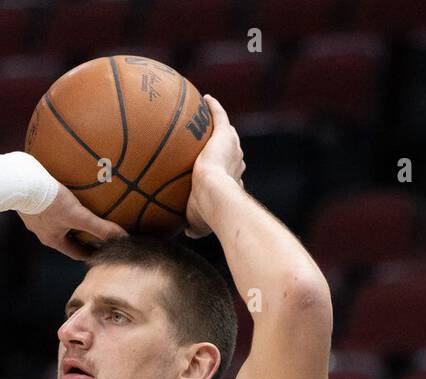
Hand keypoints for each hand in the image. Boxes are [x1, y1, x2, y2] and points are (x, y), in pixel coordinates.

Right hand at [19, 183, 128, 259]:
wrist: (18, 181)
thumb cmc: (48, 201)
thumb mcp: (77, 216)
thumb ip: (99, 228)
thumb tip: (121, 238)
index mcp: (53, 240)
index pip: (77, 253)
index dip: (91, 254)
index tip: (104, 251)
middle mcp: (42, 231)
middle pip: (67, 238)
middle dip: (81, 236)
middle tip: (97, 231)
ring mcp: (34, 217)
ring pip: (57, 222)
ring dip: (69, 219)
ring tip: (81, 210)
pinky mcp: (30, 201)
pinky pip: (48, 206)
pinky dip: (58, 204)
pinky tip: (63, 194)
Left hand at [185, 94, 244, 238]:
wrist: (214, 196)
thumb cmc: (208, 214)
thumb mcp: (199, 223)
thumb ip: (194, 227)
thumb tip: (188, 233)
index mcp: (232, 181)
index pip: (230, 173)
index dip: (224, 171)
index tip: (215, 169)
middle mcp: (237, 162)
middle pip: (232, 150)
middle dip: (225, 146)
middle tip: (214, 141)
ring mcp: (232, 147)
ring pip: (227, 132)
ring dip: (219, 123)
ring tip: (208, 115)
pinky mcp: (224, 135)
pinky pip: (219, 116)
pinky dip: (213, 107)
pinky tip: (205, 98)